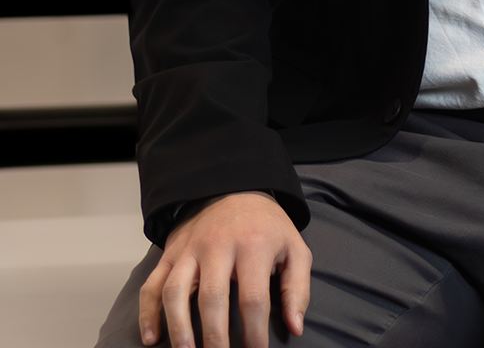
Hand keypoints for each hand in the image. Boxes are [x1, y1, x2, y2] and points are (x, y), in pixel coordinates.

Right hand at [138, 190, 311, 347]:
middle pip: (212, 298)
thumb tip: (295, 328)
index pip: (253, 299)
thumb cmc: (267, 227)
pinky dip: (148, 313)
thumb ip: (297, 289)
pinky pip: (152, 284)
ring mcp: (190, 248)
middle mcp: (218, 245)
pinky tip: (151, 339)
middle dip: (215, 339)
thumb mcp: (294, 249)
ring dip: (178, 328)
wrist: (235, 189)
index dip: (254, 334)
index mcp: (253, 245)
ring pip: (175, 291)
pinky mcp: (170, 252)